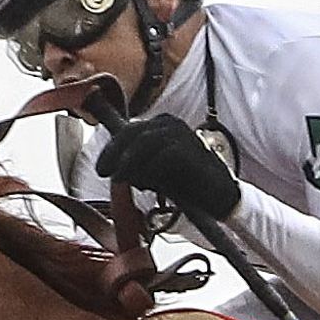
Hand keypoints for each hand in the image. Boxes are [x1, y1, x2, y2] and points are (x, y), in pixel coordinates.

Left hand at [94, 113, 239, 221]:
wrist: (218, 195)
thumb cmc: (185, 183)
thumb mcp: (155, 172)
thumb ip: (136, 166)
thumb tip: (113, 171)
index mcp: (161, 126)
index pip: (128, 131)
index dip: (111, 149)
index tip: (101, 169)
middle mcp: (170, 125)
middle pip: (133, 132)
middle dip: (114, 153)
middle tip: (103, 172)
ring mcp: (181, 135)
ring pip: (145, 142)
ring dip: (128, 162)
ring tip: (120, 179)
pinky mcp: (189, 150)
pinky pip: (163, 156)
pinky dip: (150, 170)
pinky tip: (145, 184)